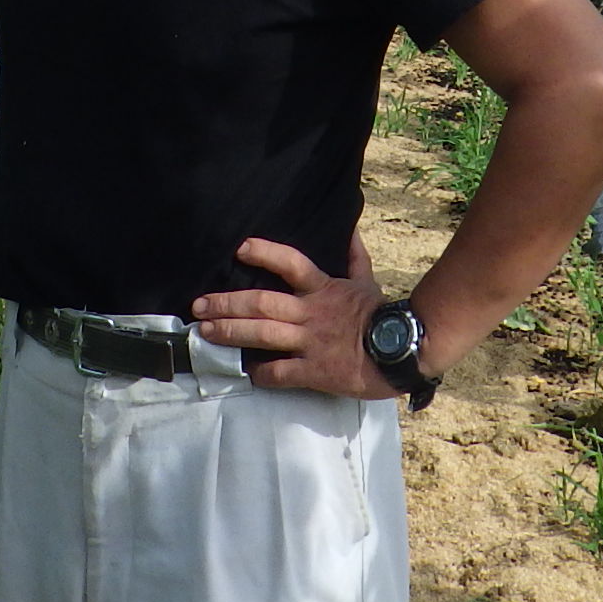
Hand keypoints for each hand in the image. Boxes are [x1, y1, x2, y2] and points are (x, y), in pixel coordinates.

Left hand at [189, 231, 392, 397]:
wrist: (403, 350)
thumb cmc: (383, 316)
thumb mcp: (368, 281)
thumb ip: (354, 257)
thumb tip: (350, 228)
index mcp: (323, 288)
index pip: (291, 263)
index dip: (265, 253)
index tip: (240, 248)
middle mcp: (311, 313)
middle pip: (262, 303)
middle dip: (227, 304)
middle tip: (199, 306)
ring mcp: (310, 342)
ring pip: (263, 335)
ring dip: (231, 333)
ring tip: (206, 332)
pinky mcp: (314, 371)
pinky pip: (280, 372)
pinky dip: (260, 373)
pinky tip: (247, 372)